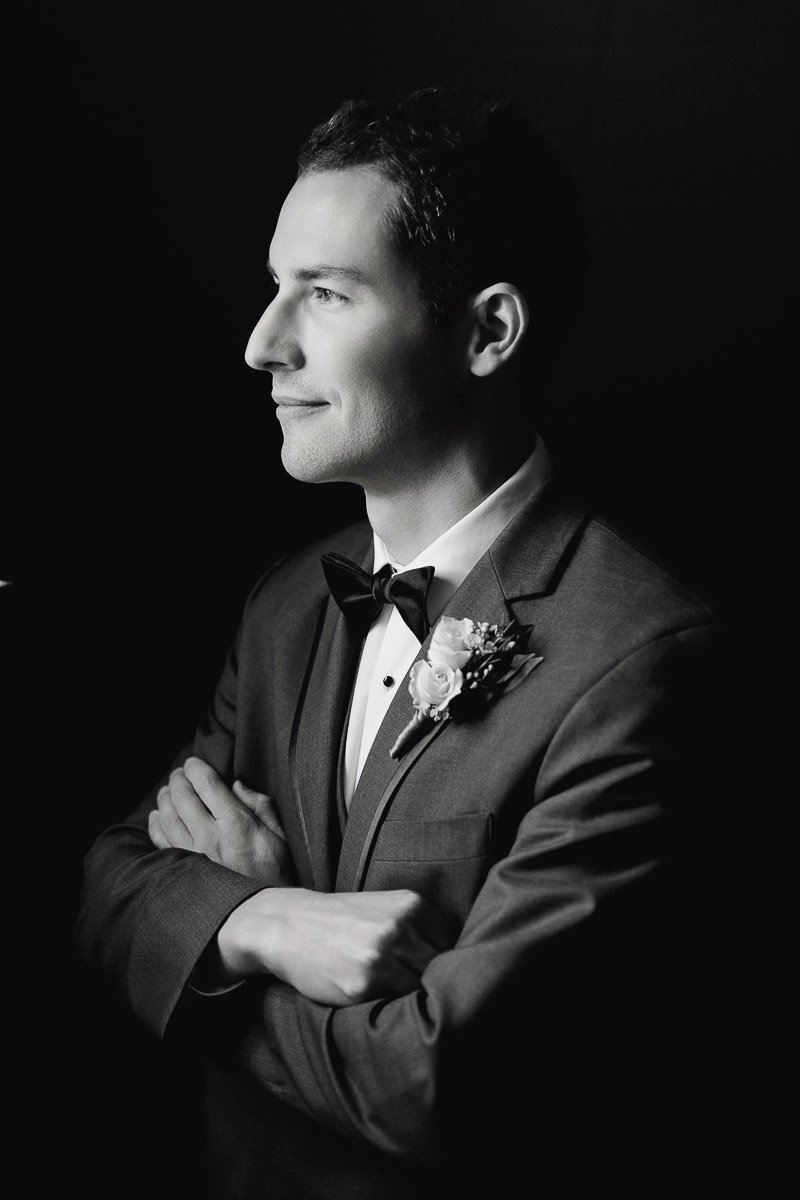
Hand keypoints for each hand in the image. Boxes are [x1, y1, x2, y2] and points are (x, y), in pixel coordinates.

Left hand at [148, 757, 295, 885]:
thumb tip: (237, 786)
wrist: (261, 912)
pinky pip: (160, 841)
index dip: (196, 768)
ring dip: (165, 798)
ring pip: (168, 816)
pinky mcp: (183, 870)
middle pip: (183, 796)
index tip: (193, 763)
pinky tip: (158, 816)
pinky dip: (156, 824)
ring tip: (168, 790)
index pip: (207, 784)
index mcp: (236, 823)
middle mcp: (210, 836)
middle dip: (178, 779)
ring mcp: (193, 855)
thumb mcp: (279, 835)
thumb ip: (260, 805)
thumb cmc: (276, 873)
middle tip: (179, 773)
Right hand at [216, 887, 450, 1004]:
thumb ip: (417, 927)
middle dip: (434, 982)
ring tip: (405, 1001)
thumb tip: (457, 962)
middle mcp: (399, 929)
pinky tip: (382, 1001)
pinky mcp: (362, 986)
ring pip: (419, 989)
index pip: (451, 944)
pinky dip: (392, 1007)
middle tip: (428, 995)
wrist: (288, 927)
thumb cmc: (340, 920)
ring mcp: (380, 958)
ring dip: (414, 998)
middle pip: (439, 968)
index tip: (441, 975)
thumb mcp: (384, 907)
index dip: (447, 963)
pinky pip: (393, 1005)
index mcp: (410, 905)